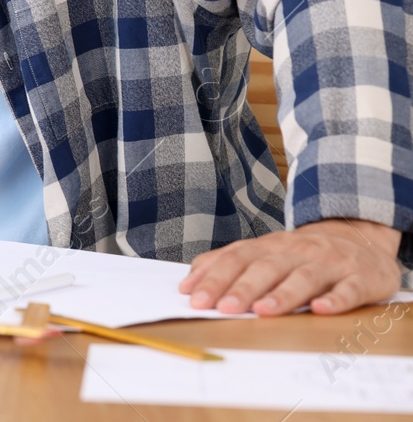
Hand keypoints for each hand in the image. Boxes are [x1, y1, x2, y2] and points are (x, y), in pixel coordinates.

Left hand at [179, 218, 402, 315]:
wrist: (362, 239)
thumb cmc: (302, 255)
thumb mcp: (264, 253)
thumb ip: (226, 264)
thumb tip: (187, 283)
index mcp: (269, 246)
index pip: (236, 259)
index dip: (215, 277)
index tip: (194, 298)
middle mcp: (297, 250)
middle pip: (266, 267)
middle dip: (242, 288)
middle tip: (223, 308)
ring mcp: (330, 262)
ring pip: (304, 277)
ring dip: (283, 294)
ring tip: (263, 310)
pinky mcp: (360, 278)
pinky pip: (349, 289)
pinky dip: (335, 299)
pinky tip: (321, 309)